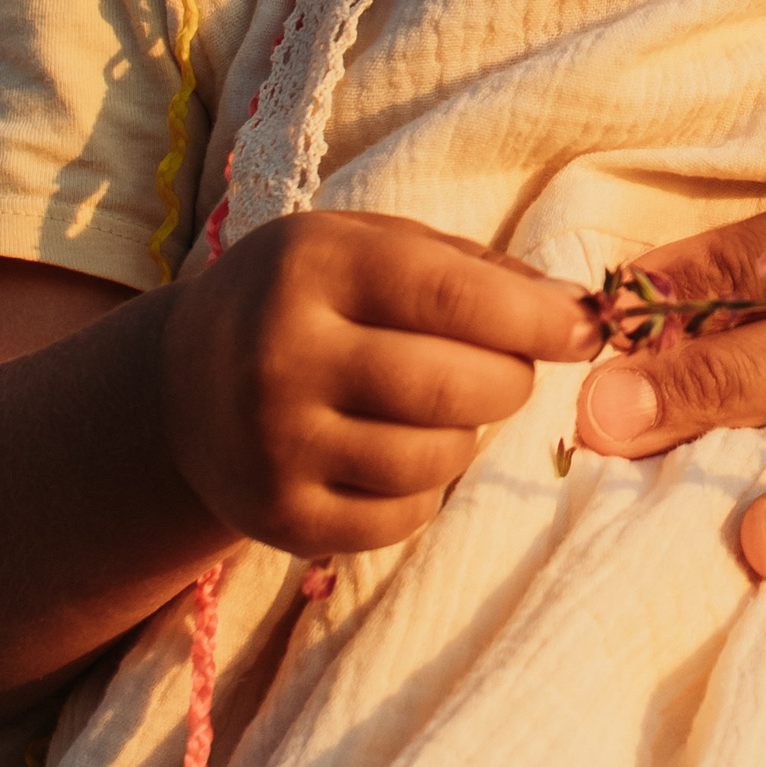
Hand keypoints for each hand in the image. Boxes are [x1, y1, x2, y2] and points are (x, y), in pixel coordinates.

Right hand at [161, 211, 600, 554]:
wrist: (181, 388)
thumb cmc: (312, 301)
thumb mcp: (373, 247)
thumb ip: (476, 268)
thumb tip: (576, 311)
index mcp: (312, 266)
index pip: (454, 296)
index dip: (537, 319)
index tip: (584, 331)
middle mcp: (281, 355)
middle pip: (456, 387)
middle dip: (510, 381)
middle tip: (505, 370)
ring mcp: (274, 445)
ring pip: (437, 459)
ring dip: (468, 436)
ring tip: (442, 408)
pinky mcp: (279, 519)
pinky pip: (406, 518)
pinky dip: (428, 489)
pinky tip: (401, 452)